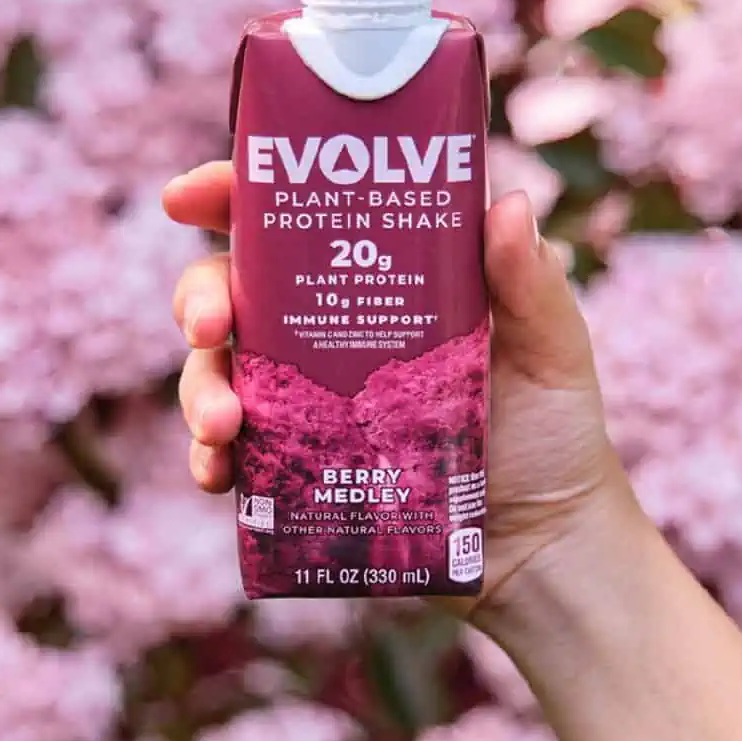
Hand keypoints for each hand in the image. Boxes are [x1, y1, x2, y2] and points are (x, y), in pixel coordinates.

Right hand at [163, 160, 623, 618]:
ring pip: (218, 373)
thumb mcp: (551, 349)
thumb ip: (532, 284)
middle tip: (209, 327)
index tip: (187, 196)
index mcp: (377, 282)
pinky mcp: (297, 468)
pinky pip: (232, 456)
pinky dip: (209, 459)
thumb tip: (512, 204)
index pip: (294, 223)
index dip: (231, 198)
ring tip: (223, 423)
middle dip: (199, 300)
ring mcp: (307, 402)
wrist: (545, 544)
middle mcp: (329, 333)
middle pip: (233, 293)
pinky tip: (218, 471)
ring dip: (199, 388)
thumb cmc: (554, 432)